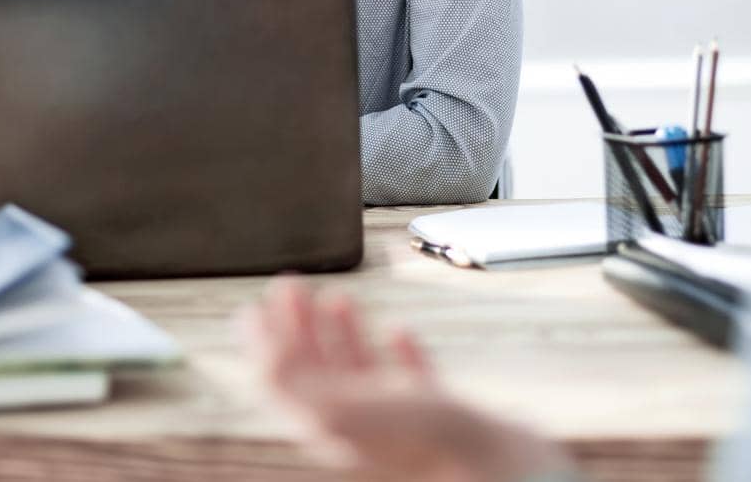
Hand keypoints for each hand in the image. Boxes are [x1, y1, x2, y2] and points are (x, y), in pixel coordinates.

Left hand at [243, 277, 574, 481]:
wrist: (496, 467)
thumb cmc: (421, 441)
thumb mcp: (342, 407)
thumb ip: (298, 382)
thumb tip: (261, 357)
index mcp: (332, 427)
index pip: (285, 384)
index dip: (264, 343)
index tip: (254, 306)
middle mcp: (362, 426)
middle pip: (318, 374)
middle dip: (298, 328)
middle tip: (290, 287)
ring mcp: (402, 422)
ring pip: (363, 375)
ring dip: (343, 334)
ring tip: (337, 300)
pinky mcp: (442, 417)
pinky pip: (414, 381)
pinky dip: (401, 353)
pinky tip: (397, 331)